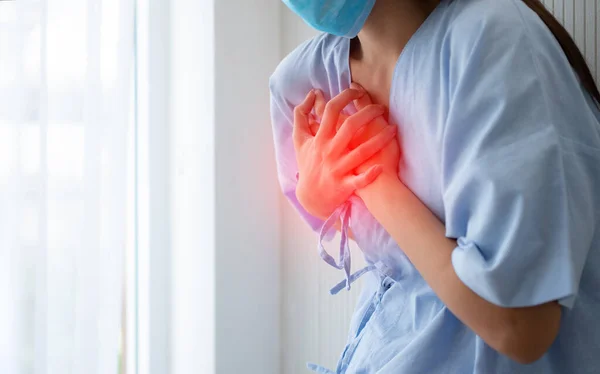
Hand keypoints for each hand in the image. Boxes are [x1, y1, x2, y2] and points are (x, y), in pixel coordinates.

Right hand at [293, 88, 397, 219]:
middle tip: (381, 107)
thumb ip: (300, 117)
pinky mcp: (344, 185)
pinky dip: (370, 175)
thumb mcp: (299, 141)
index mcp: (319, 139)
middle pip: (351, 126)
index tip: (356, 91)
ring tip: (394, 129)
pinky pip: (360, 180)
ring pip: (361, 151)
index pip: (332, 110)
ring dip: (380, 139)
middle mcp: (329, 151)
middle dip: (369, 113)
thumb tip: (311, 94)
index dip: (345, 97)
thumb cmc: (307, 165)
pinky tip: (381, 167)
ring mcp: (337, 169)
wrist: (310, 198)